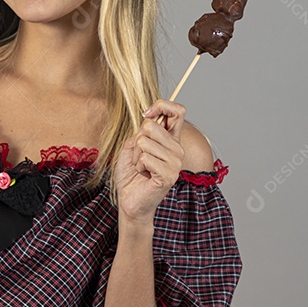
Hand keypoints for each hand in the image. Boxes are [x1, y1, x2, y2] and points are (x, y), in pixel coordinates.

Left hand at [112, 99, 186, 224]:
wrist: (130, 200)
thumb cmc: (131, 174)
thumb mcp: (133, 146)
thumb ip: (143, 131)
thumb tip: (149, 118)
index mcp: (171, 139)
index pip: (177, 111)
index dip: (162, 106)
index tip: (147, 113)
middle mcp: (177, 149)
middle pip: (151, 126)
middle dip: (137, 141)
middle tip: (139, 157)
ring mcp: (175, 162)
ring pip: (144, 142)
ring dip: (136, 156)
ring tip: (142, 168)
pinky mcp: (169, 175)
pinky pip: (145, 158)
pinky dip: (138, 166)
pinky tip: (144, 175)